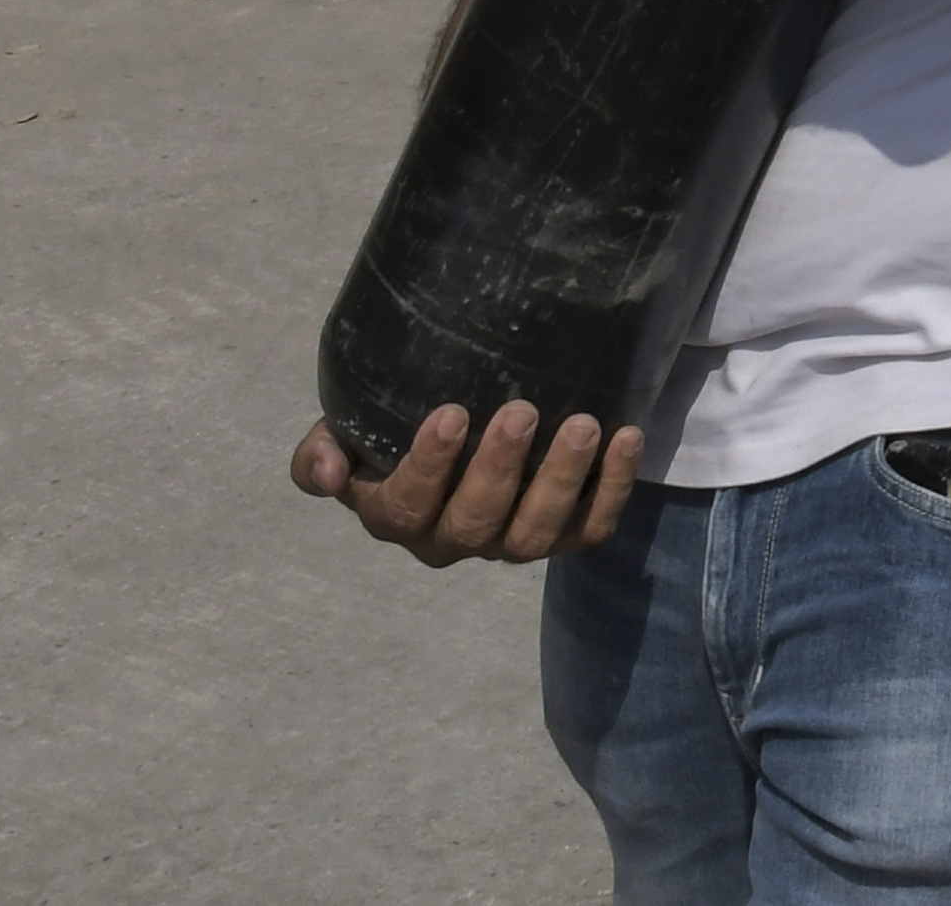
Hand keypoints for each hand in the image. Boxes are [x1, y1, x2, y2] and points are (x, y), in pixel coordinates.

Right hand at [293, 403, 641, 566]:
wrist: (452, 429)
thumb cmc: (391, 428)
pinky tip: (626, 437)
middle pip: (476, 524)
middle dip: (500, 469)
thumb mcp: (348, 433)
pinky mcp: (561, 534)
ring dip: (563, 479)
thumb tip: (323, 468)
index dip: (427, 468)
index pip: (406, 506)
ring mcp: (509, 540)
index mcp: (397, 515)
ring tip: (584, 424)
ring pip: (536, 534)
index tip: (451, 414)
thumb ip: (324, 452)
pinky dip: (612, 488)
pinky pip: (589, 527)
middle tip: (521, 410)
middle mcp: (453, 539)